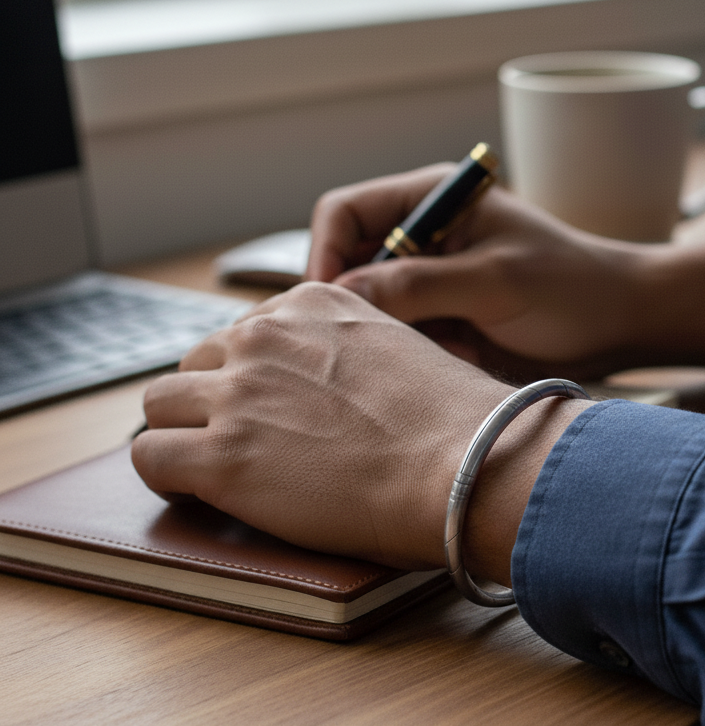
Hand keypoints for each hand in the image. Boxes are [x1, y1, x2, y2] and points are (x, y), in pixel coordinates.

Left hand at [132, 282, 590, 581]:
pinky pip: (150, 456)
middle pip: (196, 361)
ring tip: (211, 464)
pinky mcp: (221, 457)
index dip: (252, 372)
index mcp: (313, 301)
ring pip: (159, 403)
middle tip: (243, 437)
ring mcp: (239, 394)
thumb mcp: (402, 347)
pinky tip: (197, 491)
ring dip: (182, 432)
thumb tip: (336, 384)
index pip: (247, 328)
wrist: (465, 464)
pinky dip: (166, 475)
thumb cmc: (455, 421)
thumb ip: (352, 349)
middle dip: (213, 398)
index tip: (268, 403)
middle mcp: (267, 335)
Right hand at [307, 166, 704, 379]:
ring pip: (368, 307)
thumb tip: (340, 293)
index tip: (331, 305)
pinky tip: (453, 361)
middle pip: (347, 264)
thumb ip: (418, 284)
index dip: (326, 255)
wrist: (621, 324)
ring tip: (434, 351)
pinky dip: (412, 355)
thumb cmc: (570, 288)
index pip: (343, 213)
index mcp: (431, 198)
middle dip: (357, 305)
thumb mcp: (495, 282)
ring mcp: (429, 278)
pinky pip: (398, 337)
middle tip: (379, 342)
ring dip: (388, 336)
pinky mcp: (440, 318)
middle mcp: (421, 234)